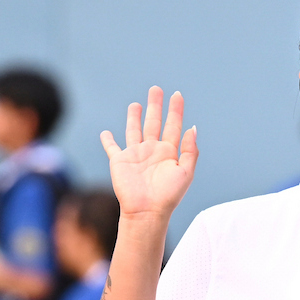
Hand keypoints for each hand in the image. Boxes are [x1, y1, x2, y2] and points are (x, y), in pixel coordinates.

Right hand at [100, 87, 197, 222]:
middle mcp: (152, 151)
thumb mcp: (186, 172)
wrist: (147, 211)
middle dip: (155, 106)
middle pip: (154, 122)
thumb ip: (190, 149)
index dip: (175, 110)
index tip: (177, 94)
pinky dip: (108, 140)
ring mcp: (135, 155)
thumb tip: (193, 127)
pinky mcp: (119, 161)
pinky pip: (112, 148)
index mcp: (169, 152)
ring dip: (135, 117)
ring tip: (136, 104)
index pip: (173, 125)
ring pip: (134, 130)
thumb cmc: (168, 195)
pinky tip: (106, 133)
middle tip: (156, 89)